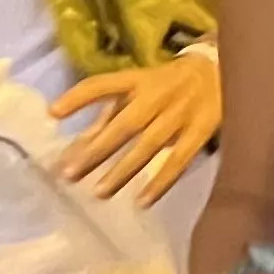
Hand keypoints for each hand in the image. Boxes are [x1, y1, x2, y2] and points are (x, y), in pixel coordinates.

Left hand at [51, 52, 223, 202]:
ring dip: (123, 170)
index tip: (53, 114)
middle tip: (71, 174)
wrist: (221, 73)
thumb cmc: (168, 84)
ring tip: (100, 193)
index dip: (78, 97)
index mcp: (138, 80)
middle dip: (97, 150)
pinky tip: (142, 200)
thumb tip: (77, 145)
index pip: (103, 85)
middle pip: (125, 125)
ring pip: (149, 146)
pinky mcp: (201, 131)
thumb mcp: (139, 89)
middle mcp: (158, 95)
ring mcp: (181, 114)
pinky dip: (161, 181)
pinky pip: (179, 160)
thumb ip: (109, 113)